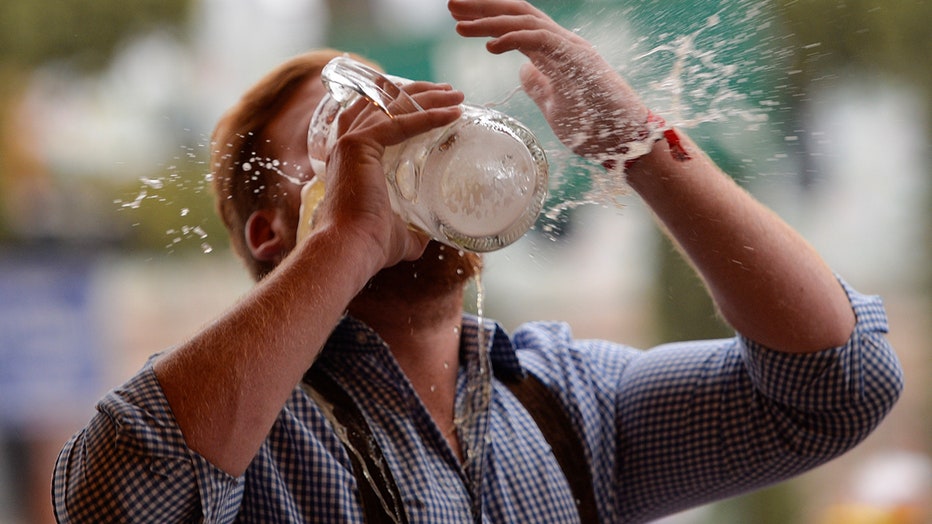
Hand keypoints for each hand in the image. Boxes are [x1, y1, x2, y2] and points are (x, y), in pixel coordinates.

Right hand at [312, 82, 464, 269]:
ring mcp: (350, 142)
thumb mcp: (401, 230)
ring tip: (456, 95)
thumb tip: (433, 233)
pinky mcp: (358, 145)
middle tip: (451, 92)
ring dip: (427, 97)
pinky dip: (428, 116)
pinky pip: (399, 122)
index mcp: (352, 159)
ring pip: (392, 106)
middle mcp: (346, 145)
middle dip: (419, 92)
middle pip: (383, 101)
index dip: (405, 105)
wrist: (352, 249)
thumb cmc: (372, 244)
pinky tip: (452, 114)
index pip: (375, 117)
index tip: (437, 103)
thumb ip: (414, 225)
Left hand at [449, 0, 648, 161]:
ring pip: (525, 21)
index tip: (457, 17)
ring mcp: (571, 48)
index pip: (517, 24)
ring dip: (489, 21)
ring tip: (458, 25)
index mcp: (556, 51)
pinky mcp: (576, 60)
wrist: (627, 140)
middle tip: (450, 4)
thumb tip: (524, 72)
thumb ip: (540, 85)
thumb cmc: (596, 127)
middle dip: (482, 6)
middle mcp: (563, 42)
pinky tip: (489, 46)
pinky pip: (539, 41)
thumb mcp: (556, 105)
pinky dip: (512, 39)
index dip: (487, 17)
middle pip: (517, 13)